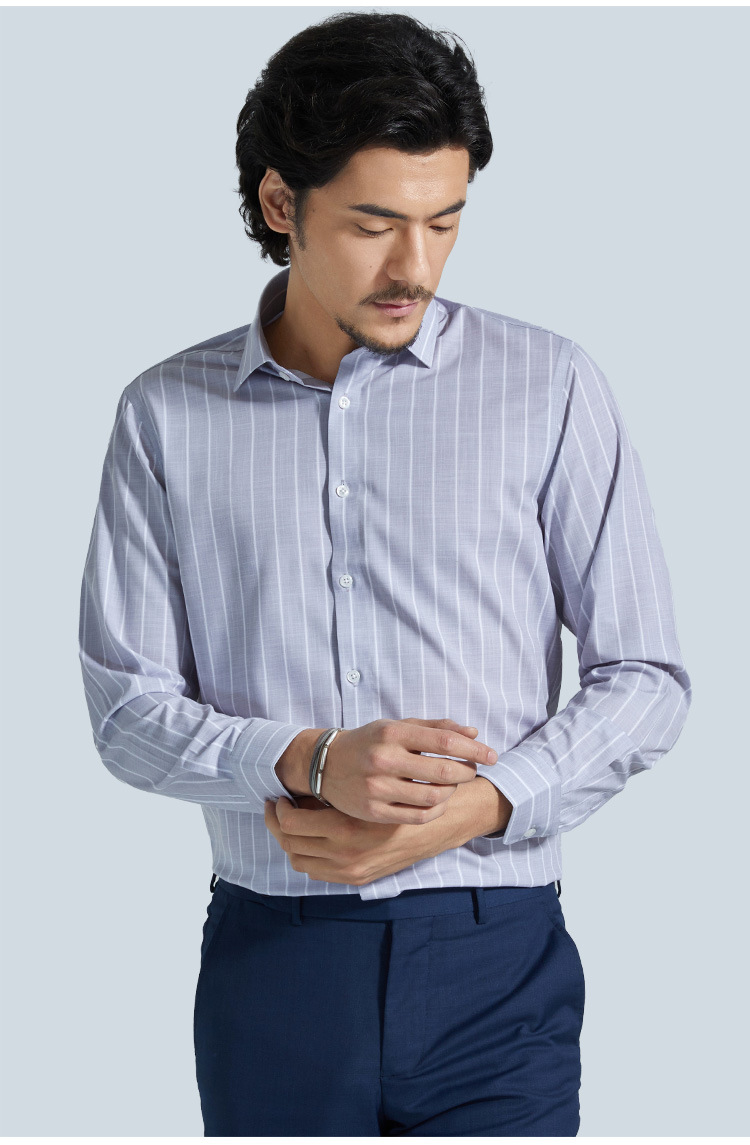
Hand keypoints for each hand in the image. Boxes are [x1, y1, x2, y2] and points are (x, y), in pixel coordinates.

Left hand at [264, 789, 483, 886]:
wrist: (438, 823)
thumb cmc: (402, 793)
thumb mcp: (369, 784)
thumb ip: (334, 790)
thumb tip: (298, 789)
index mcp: (344, 828)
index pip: (290, 824)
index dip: (278, 810)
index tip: (278, 797)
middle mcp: (344, 854)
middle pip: (290, 844)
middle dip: (276, 824)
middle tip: (276, 807)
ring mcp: (351, 870)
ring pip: (300, 861)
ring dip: (289, 841)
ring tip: (289, 822)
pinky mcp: (359, 879)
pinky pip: (317, 872)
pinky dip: (306, 856)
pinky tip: (309, 838)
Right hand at [318, 717, 497, 825]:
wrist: (326, 765)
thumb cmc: (369, 742)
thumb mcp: (397, 727)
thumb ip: (435, 728)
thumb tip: (473, 734)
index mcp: (392, 733)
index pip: (445, 742)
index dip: (474, 750)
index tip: (491, 756)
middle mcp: (383, 760)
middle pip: (443, 771)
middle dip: (468, 772)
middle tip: (473, 771)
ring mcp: (377, 788)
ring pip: (433, 797)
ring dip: (453, 792)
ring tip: (454, 785)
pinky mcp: (374, 811)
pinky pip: (417, 816)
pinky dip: (436, 810)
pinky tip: (439, 801)